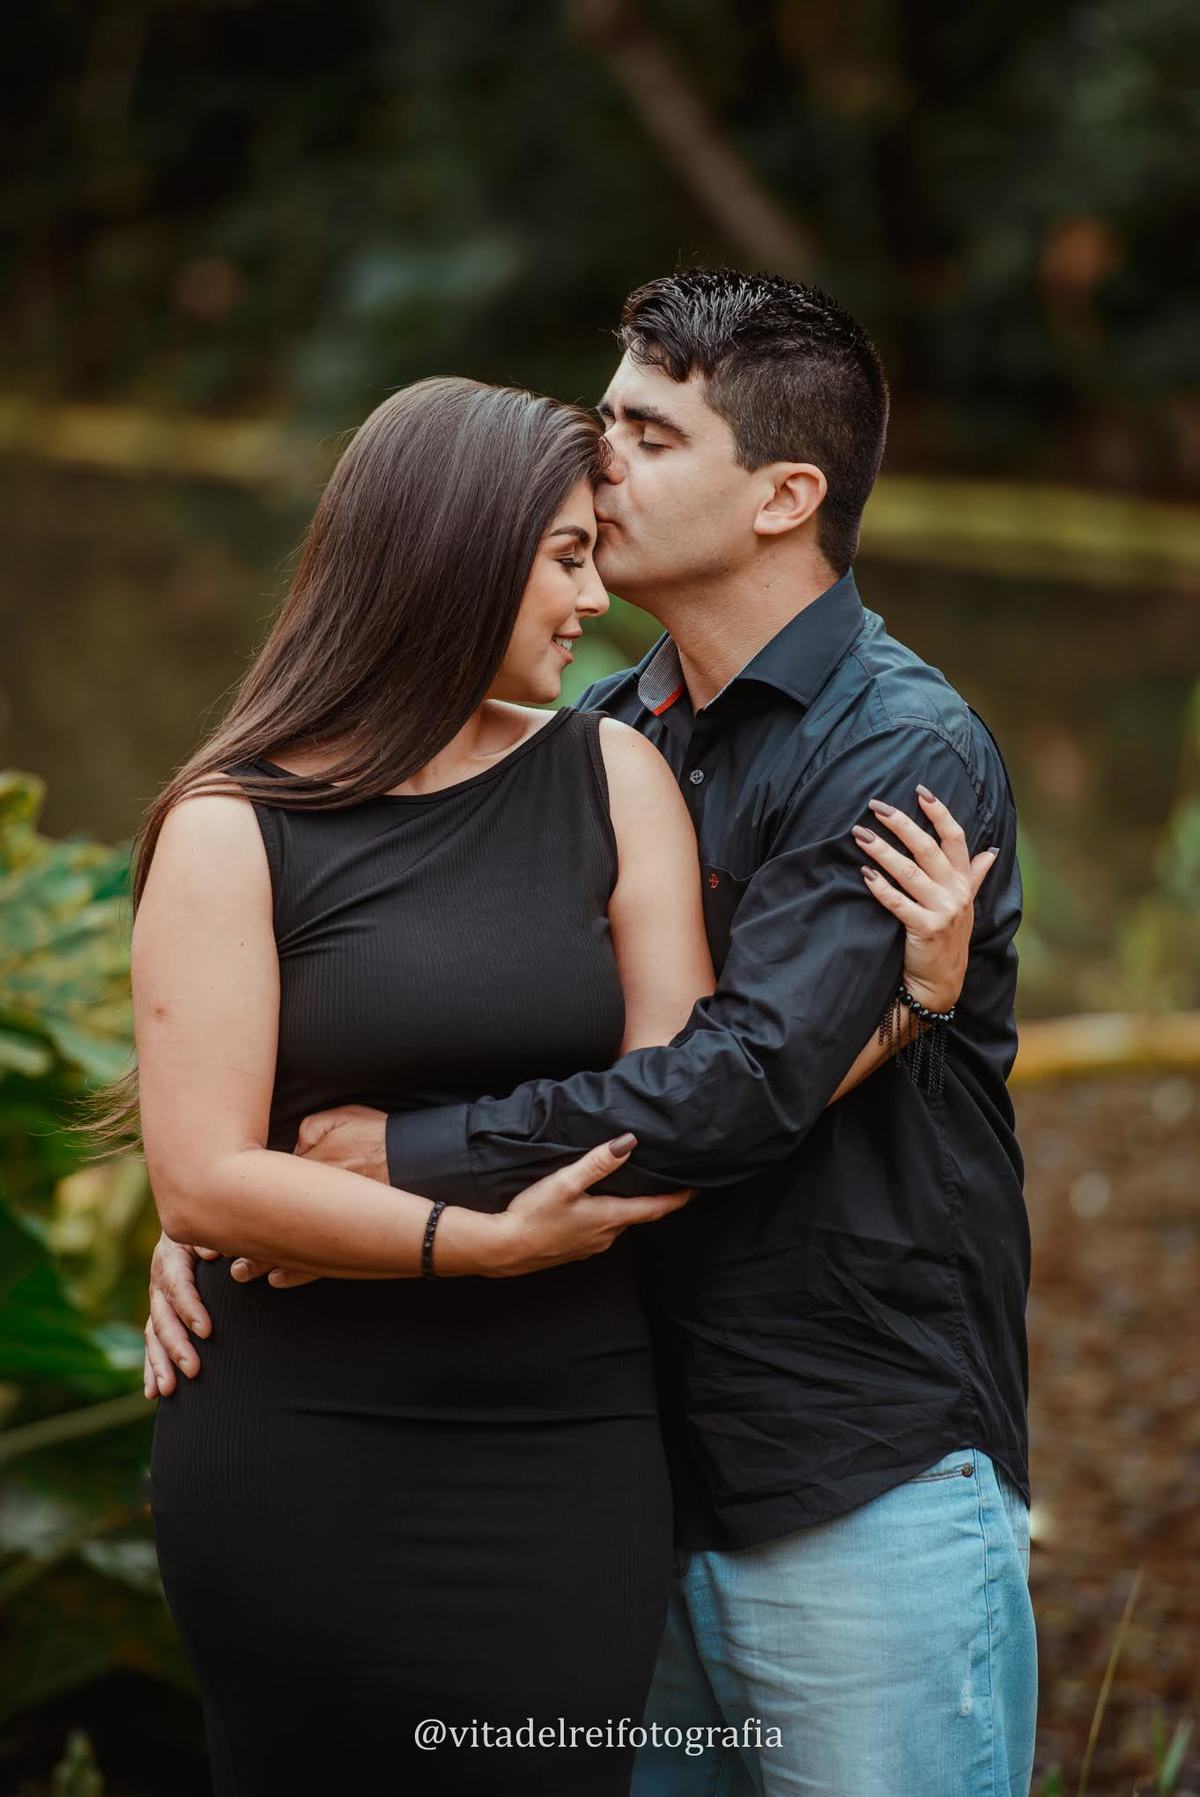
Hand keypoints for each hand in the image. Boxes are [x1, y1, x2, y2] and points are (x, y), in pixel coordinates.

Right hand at [143, 1233, 213, 1396]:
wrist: (189, 1226)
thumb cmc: (209, 1229)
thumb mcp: (209, 1228)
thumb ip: (213, 1240)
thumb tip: (212, 1253)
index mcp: (171, 1259)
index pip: (179, 1287)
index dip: (191, 1309)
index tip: (207, 1331)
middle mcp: (159, 1284)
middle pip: (164, 1319)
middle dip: (177, 1346)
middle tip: (193, 1369)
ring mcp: (156, 1303)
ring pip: (154, 1337)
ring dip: (160, 1364)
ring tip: (168, 1390)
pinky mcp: (158, 1317)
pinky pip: (152, 1346)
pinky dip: (150, 1369)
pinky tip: (153, 1394)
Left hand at [218, 1104, 392, 1289]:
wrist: (419, 1161)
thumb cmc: (379, 1136)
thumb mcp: (339, 1118)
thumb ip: (309, 1129)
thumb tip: (290, 1143)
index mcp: (299, 1169)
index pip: (257, 1186)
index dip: (232, 1197)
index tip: (212, 1204)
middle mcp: (306, 1203)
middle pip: (261, 1225)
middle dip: (234, 1241)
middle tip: (209, 1253)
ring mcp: (327, 1227)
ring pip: (283, 1251)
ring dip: (259, 1264)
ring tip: (238, 1274)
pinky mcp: (348, 1243)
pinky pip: (315, 1265)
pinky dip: (295, 1275)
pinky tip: (278, 1281)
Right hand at [475, 1134, 692, 1277]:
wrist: (503, 1249)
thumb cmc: (534, 1214)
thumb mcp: (566, 1182)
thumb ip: (598, 1163)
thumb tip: (629, 1142)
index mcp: (610, 1217)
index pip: (656, 1209)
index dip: (678, 1198)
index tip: (695, 1188)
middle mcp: (606, 1236)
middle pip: (638, 1215)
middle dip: (652, 1200)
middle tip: (663, 1180)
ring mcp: (590, 1246)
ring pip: (618, 1223)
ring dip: (626, 1208)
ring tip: (629, 1187)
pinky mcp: (574, 1250)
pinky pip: (599, 1231)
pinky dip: (605, 1217)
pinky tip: (593, 1206)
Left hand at [855, 785, 997, 1013]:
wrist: (941, 983)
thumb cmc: (948, 937)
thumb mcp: (965, 904)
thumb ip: (974, 874)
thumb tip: (992, 850)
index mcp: (962, 881)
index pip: (955, 838)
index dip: (939, 813)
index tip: (920, 791)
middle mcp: (955, 892)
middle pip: (928, 848)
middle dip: (901, 824)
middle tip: (876, 807)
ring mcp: (943, 911)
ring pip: (910, 872)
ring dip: (883, 851)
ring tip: (860, 835)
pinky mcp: (926, 929)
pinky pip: (899, 903)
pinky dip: (881, 887)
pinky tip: (865, 874)